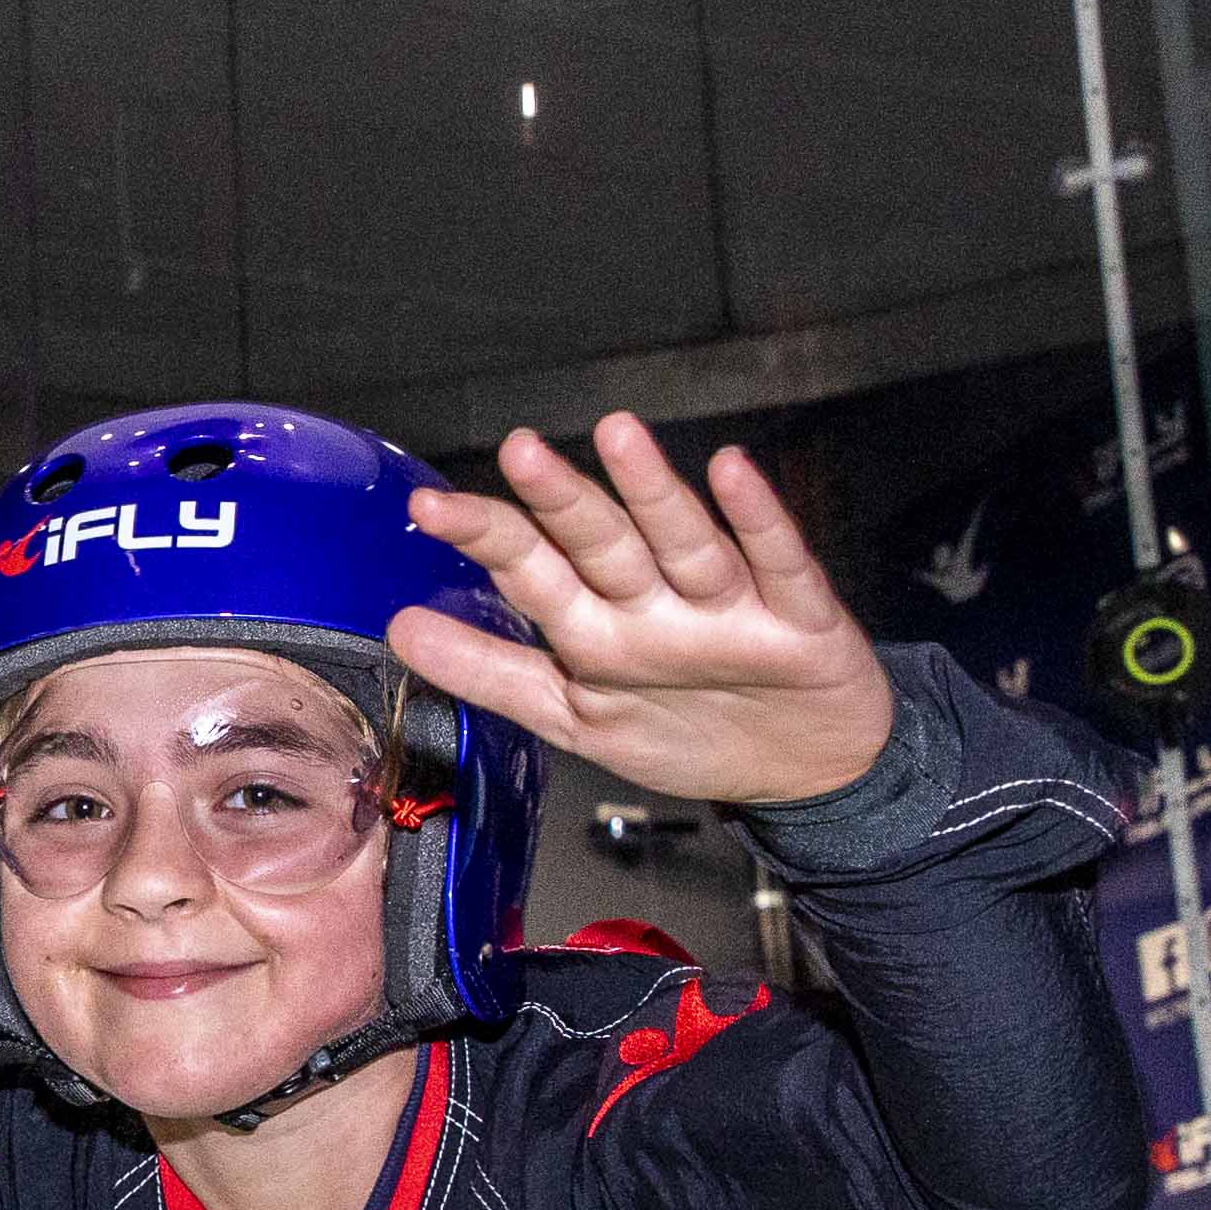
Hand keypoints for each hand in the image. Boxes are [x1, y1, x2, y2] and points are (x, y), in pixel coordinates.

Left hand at [388, 413, 895, 811]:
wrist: (809, 770)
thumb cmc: (693, 729)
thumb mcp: (578, 717)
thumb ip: (493, 674)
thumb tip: (401, 632)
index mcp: (600, 627)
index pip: (534, 571)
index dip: (487, 537)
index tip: (430, 507)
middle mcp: (657, 604)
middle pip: (603, 544)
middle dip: (562, 500)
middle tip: (520, 451)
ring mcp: (727, 606)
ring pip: (683, 542)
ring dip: (654, 491)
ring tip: (619, 438)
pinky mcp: (798, 618)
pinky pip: (776, 563)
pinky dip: (757, 520)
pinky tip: (733, 474)